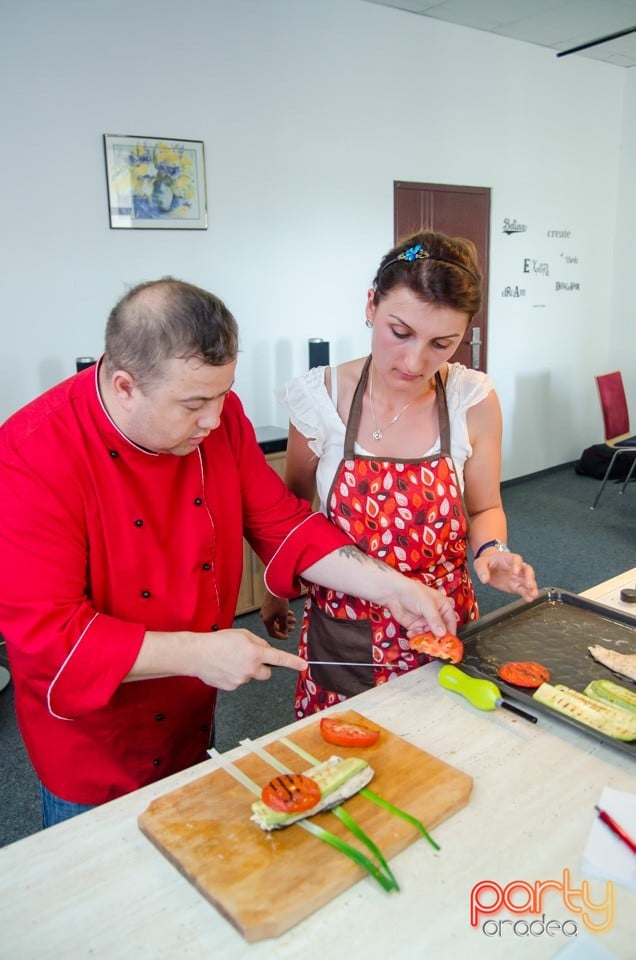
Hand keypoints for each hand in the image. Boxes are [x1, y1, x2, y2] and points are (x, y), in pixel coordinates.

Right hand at [191, 628, 306, 690]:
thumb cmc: (218, 641)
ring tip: (230, 660)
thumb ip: (258, 642)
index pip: (279, 658)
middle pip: (267, 672)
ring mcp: (241, 679)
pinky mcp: (232, 687)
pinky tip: (224, 667)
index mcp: (255, 652)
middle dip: (262, 667)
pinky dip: (234, 675)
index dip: (293, 662)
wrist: (197, 654)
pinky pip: (239, 681)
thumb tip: (265, 650)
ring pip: (251, 676)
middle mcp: (251, 668)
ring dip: (245, 669)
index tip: (304, 666)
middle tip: (249, 658)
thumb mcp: (242, 634)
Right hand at [260, 592, 296, 639]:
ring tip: (294, 620)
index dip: (280, 636)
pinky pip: (276, 613)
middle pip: (275, 626)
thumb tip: (285, 632)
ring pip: (276, 619)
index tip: (287, 637)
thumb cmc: (279, 602)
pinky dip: (283, 615)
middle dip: (285, 627)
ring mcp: (266, 610)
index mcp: (266, 620)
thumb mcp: (283, 615)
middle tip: (293, 628)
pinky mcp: (269, 605)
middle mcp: (264, 616)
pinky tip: (291, 613)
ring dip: (286, 621)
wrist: (276, 587)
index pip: (272, 633)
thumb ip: (284, 625)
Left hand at [384, 580, 458, 638]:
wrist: (394, 593)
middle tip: (435, 646)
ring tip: (421, 641)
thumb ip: (435, 620)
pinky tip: (411, 634)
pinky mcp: (415, 626)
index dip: (451, 632)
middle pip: (440, 631)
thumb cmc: (413, 592)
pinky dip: (416, 637)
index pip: (450, 622)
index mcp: (443, 607)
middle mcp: (435, 616)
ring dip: (425, 639)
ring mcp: (425, 622)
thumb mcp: (427, 605)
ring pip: (429, 635)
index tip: (449, 642)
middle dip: (437, 638)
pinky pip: (419, 636)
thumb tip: (442, 633)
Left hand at [473, 551, 537, 601]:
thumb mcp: (480, 563)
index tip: (515, 572)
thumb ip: (482, 570)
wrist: (489, 566)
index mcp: (509, 558)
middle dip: (529, 577)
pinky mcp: (516, 586)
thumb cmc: (487, 562)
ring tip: (533, 594)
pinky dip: (527, 594)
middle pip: (527, 570)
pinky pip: (524, 590)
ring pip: (528, 581)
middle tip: (529, 585)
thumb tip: (484, 579)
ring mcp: (518, 577)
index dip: (517, 565)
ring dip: (532, 588)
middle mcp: (517, 567)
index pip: (516, 559)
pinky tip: (529, 599)